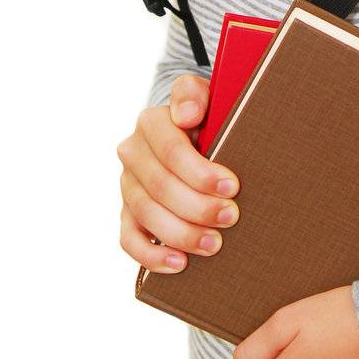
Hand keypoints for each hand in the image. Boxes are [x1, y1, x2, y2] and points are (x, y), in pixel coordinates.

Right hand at [117, 74, 242, 272]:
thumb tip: (188, 114)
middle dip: (197, 206)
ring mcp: (127, 185)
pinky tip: (179, 264)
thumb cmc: (207, 118)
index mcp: (151, 122)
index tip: (231, 186)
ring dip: (181, 232)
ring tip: (214, 245)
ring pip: (145, 214)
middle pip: (160, 186)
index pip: (171, 150)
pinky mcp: (127, 213)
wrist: (190, 135)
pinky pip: (129, 239)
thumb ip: (193, 95)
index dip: (200, 172)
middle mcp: (133, 153)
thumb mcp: (206, 96)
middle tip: (231, 217)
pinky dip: (151, 256)